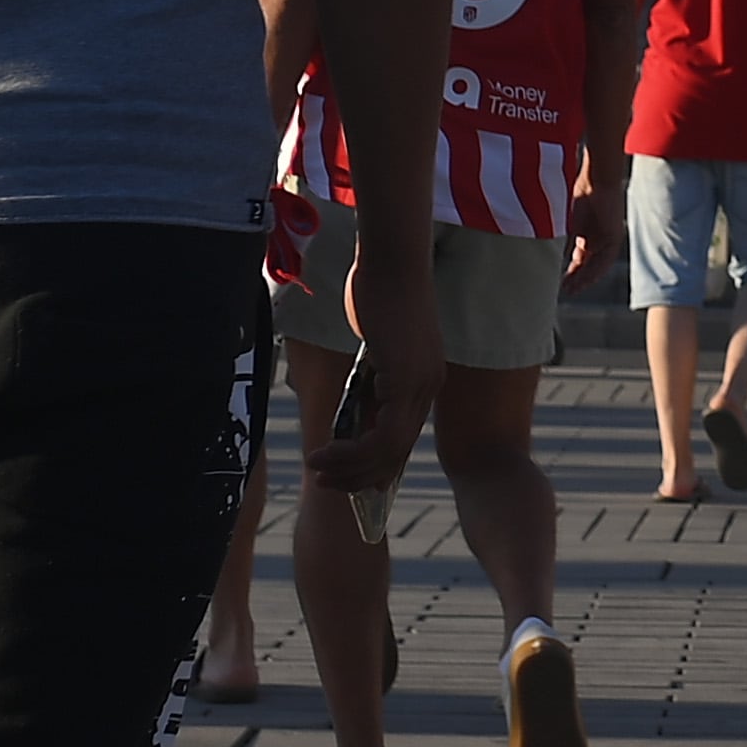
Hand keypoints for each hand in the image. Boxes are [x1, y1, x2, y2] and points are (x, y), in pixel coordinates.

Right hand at [313, 240, 439, 494]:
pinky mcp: (406, 381)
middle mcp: (430, 387)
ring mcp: (421, 386)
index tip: (351, 482)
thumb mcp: (374, 346)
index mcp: (425, 379)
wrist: (393, 261)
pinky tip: (324, 452)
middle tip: (327, 485)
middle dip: (360, 476)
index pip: (404, 438)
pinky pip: (382, 436)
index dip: (377, 466)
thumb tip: (353, 411)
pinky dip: (352, 453)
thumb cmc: (379, 293)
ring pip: (390, 451)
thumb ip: (369, 378)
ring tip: (317, 470)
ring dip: (350, 469)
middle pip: (398, 452)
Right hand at [562, 182, 623, 298]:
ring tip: (573, 289)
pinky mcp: (615, 236)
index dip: (570, 270)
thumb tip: (544, 250)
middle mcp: (598, 236)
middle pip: (588, 263)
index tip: (560, 282)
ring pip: (597, 264)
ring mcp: (608, 237)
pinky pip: (606, 259)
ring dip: (585, 278)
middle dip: (576, 278)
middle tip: (565, 291)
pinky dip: (595, 270)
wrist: (597, 178)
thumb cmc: (579, 191)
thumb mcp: (565, 220)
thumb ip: (560, 236)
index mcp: (586, 231)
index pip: (579, 257)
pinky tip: (585, 280)